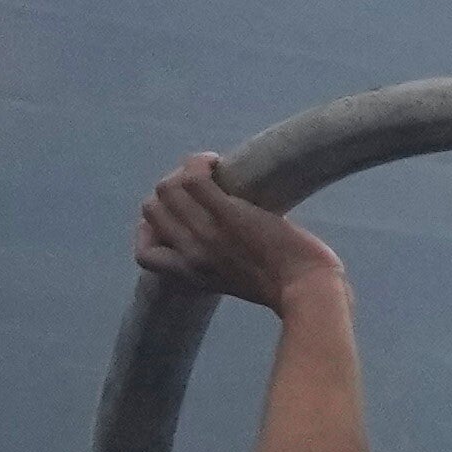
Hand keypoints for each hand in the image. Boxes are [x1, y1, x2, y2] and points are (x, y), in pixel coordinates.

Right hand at [134, 157, 343, 318]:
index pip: (144, 252)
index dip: (152, 229)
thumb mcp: (237, 283)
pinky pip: (194, 177)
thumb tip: (224, 237)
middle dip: (171, 190)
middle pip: (152, 208)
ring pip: (168, 188)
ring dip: (186, 170)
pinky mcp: (228, 214)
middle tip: (203, 185)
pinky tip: (218, 162)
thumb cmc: (286, 286)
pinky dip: (200, 162)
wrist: (307, 289)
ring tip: (211, 169)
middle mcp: (189, 254)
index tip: (177, 218)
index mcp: (190, 275)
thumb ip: (218, 265)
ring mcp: (205, 233)